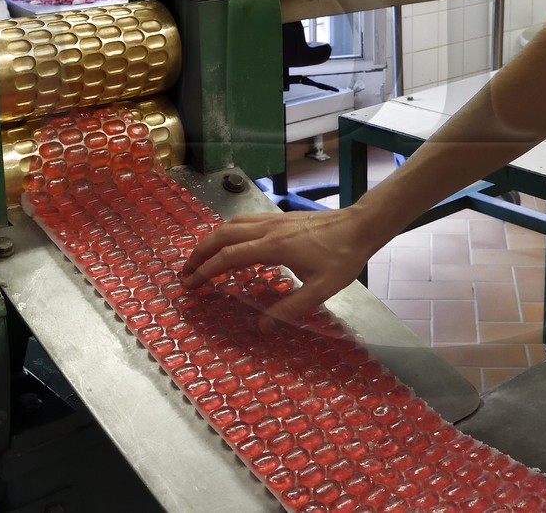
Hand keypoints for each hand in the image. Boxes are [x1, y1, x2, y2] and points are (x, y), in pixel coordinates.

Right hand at [180, 207, 379, 330]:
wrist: (360, 225)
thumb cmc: (342, 257)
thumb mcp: (321, 289)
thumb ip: (291, 308)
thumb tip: (262, 328)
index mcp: (273, 247)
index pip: (229, 257)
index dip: (207, 271)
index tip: (191, 284)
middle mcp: (267, 229)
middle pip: (222, 236)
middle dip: (199, 253)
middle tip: (185, 273)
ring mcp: (273, 220)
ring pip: (231, 225)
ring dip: (211, 240)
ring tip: (199, 258)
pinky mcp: (280, 217)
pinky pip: (244, 221)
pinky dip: (227, 232)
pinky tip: (229, 242)